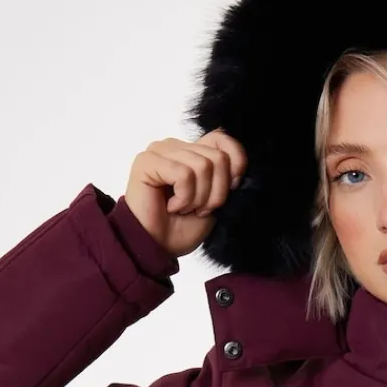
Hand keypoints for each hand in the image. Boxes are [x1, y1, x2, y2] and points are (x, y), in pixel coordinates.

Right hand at [123, 129, 247, 259]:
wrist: (158, 248)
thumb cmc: (182, 228)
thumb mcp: (216, 202)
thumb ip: (227, 178)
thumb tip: (238, 167)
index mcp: (193, 152)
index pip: (223, 139)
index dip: (236, 164)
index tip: (230, 191)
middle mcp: (177, 146)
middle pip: (218, 158)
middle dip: (216, 193)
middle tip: (199, 209)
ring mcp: (161, 150)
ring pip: (203, 166)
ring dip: (198, 198)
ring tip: (184, 209)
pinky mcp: (147, 161)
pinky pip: (184, 174)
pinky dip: (184, 198)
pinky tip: (171, 207)